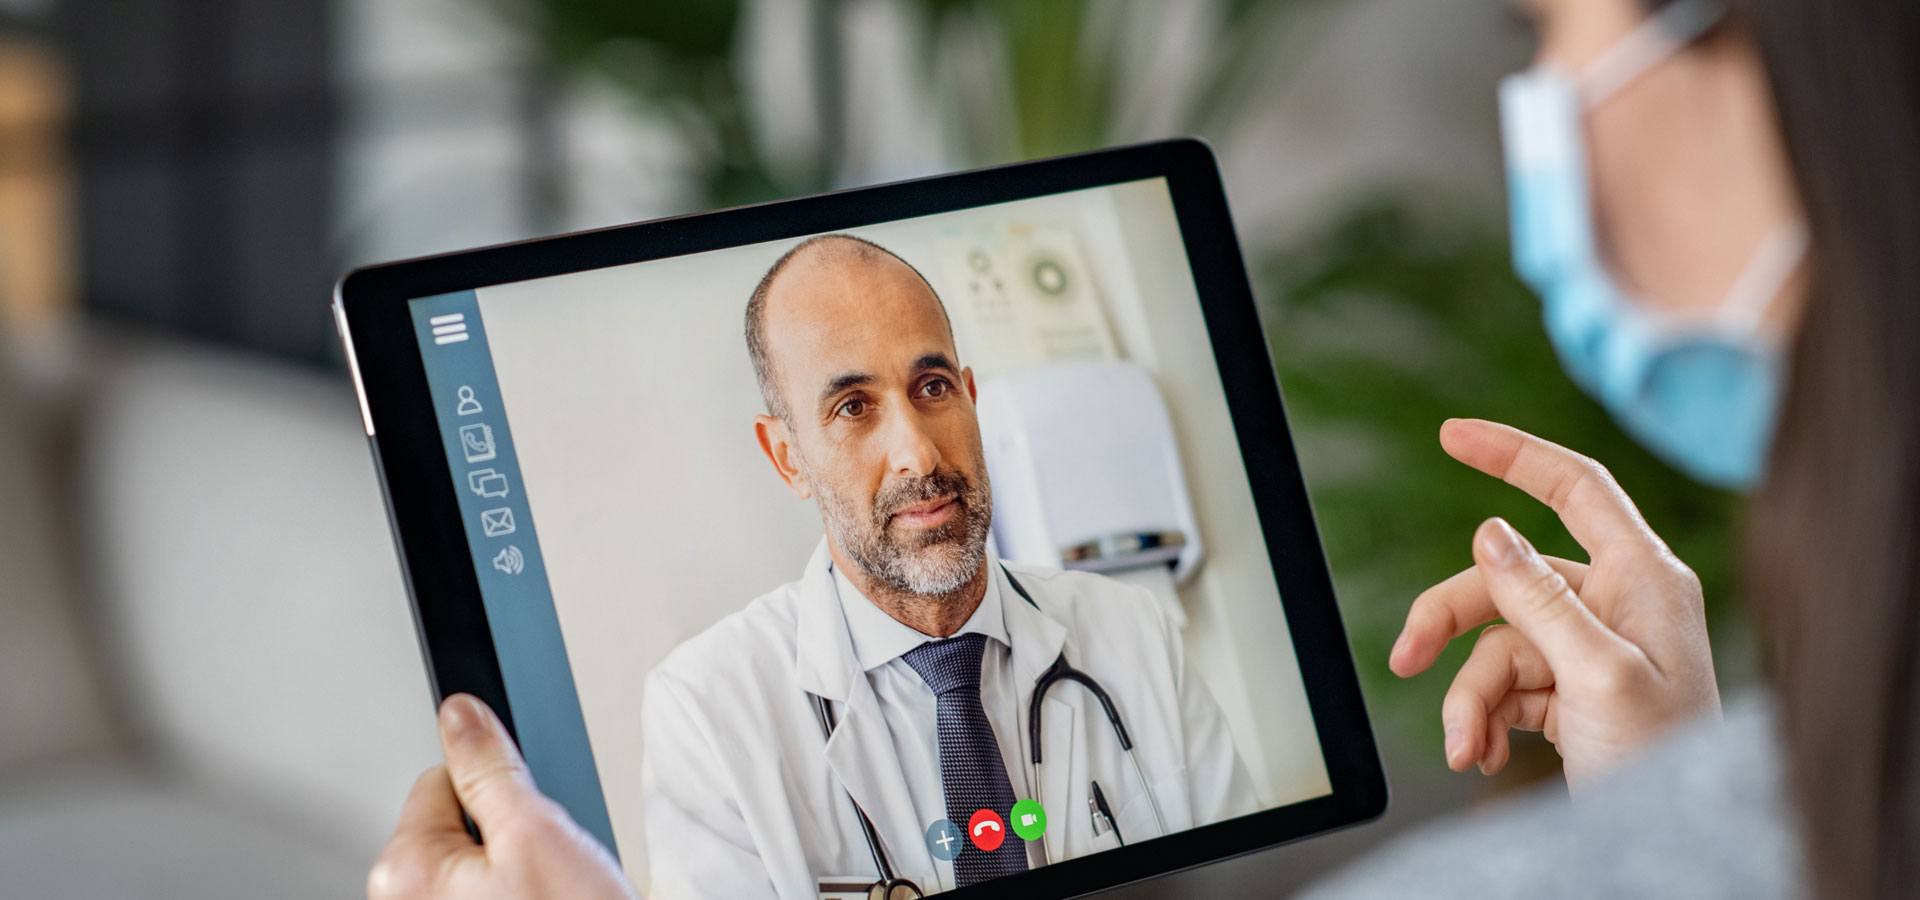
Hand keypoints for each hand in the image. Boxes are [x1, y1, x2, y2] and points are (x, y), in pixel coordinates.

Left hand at [367, 694, 637, 899]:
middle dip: (510, 836)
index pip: (439, 780)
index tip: (528, 810)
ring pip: (480, 869)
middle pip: (458, 828)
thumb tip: (458, 715)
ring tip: (560, 895)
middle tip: (552, 866)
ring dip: (522, 873)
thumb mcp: (538, 831)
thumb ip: (489, 767)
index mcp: (403, 872)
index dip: (496, 787)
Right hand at [1389, 419, 1721, 789]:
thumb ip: (1540, 599)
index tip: (1453, 433)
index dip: (1514, 454)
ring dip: (1469, 699)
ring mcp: (1591, 651)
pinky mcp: (1571, 696)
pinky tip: (1482, 755)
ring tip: (1466, 748)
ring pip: (1496, 644)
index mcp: (1642, 579)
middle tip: (1403, 659)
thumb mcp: (1597, 676)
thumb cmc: (1661, 763)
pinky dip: (1483, 720)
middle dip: (1449, 623)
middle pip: (1506, 579)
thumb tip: (1491, 531)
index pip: (1576, 488)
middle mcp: (1617, 605)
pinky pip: (1505, 688)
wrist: (1670, 846)